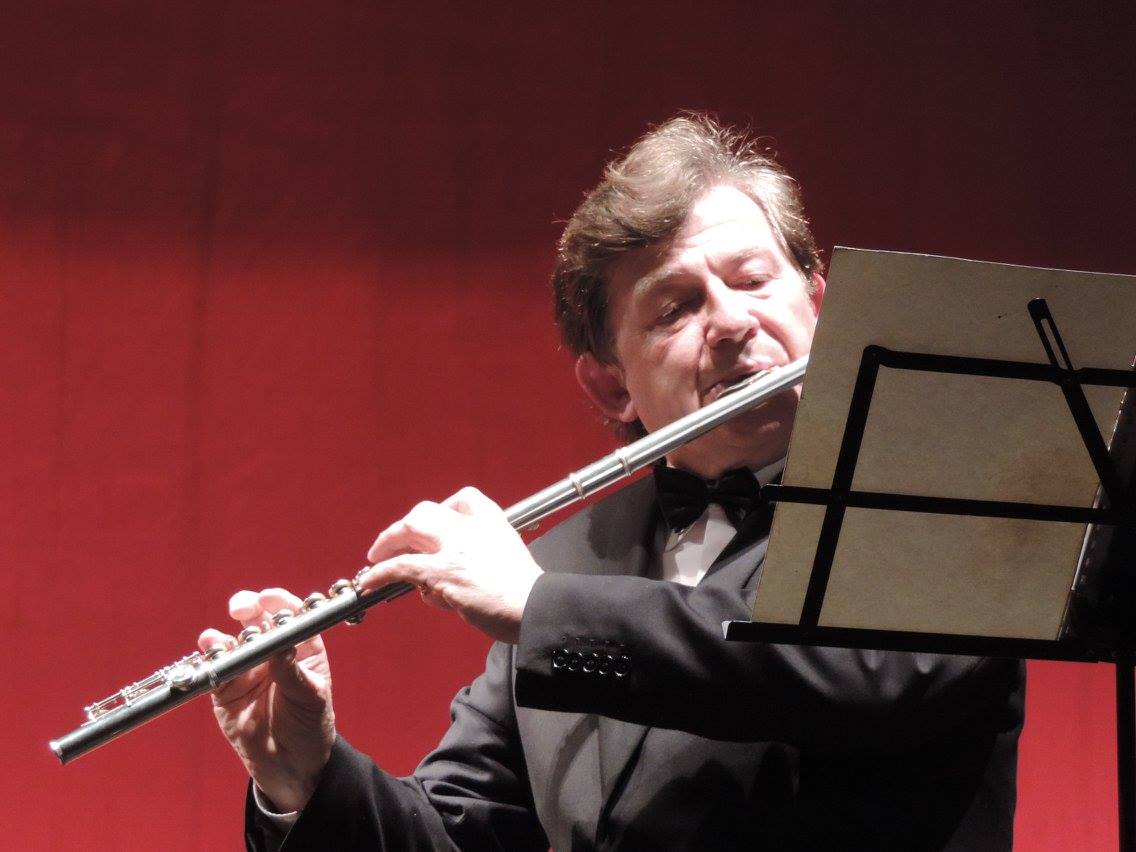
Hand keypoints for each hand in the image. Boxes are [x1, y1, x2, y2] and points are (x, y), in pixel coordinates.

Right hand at [198, 587, 335, 812]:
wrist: (290, 765)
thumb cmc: (309, 725)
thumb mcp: (309, 697)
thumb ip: (292, 671)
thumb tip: (279, 644)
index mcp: (302, 646)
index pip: (290, 614)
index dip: (279, 601)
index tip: (268, 598)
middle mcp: (273, 649)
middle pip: (256, 618)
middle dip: (247, 607)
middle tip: (240, 608)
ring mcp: (247, 666)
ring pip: (231, 640)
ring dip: (222, 635)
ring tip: (218, 641)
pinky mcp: (225, 687)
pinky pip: (214, 667)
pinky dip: (209, 659)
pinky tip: (209, 657)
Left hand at [359, 486, 541, 643]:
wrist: (536, 608)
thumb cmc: (526, 594)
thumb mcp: (509, 561)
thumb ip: (479, 560)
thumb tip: (442, 583)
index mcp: (493, 522)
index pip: (464, 499)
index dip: (444, 509)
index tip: (435, 523)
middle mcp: (471, 528)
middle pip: (427, 512)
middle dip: (405, 526)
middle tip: (395, 542)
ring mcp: (454, 548)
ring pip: (409, 530)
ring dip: (387, 544)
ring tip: (375, 558)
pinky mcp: (441, 572)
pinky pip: (401, 566)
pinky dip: (380, 572)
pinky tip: (369, 582)